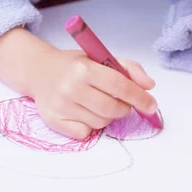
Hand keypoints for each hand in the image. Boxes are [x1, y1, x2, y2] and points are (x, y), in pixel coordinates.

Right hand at [29, 48, 156, 139]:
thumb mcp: (100, 57)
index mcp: (85, 68)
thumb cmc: (74, 65)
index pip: (120, 86)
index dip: (140, 97)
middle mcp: (71, 87)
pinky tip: (85, 112)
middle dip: (124, 108)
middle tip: (121, 102)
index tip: (151, 105)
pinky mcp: (53, 121)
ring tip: (98, 103)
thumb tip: (149, 86)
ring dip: (107, 116)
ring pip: (100, 122)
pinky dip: (90, 126)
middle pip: (112, 108)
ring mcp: (61, 106)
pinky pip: (85, 133)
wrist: (39, 71)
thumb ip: (129, 68)